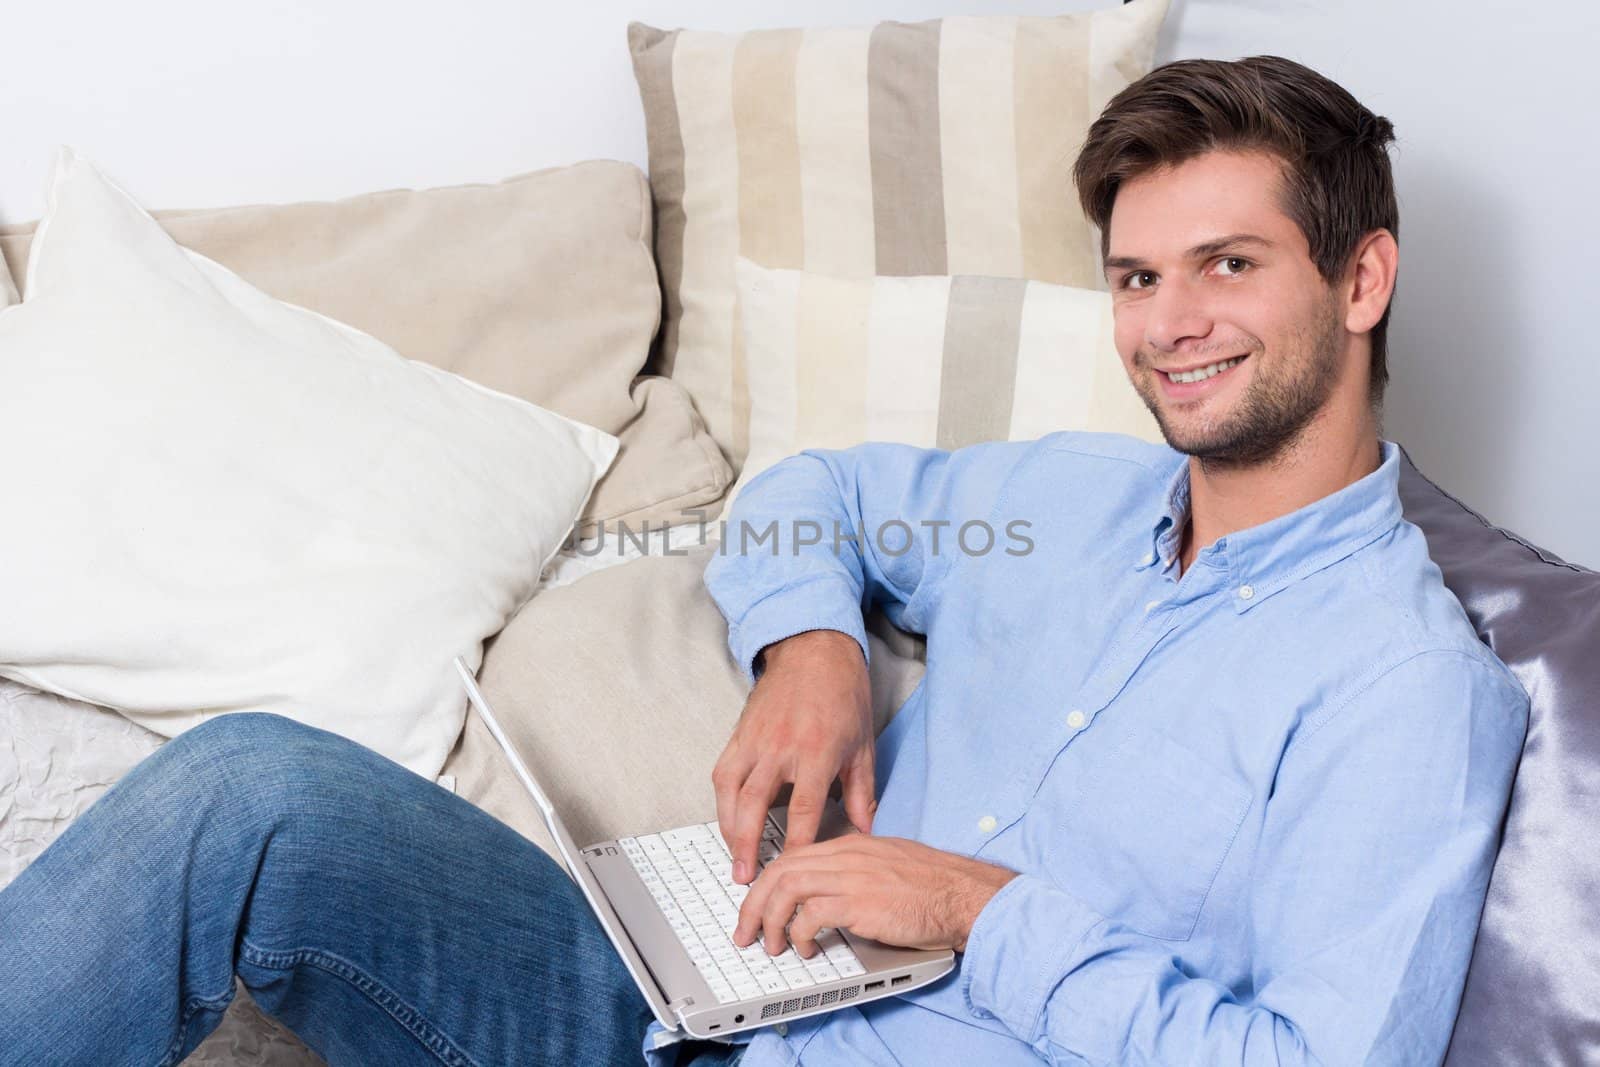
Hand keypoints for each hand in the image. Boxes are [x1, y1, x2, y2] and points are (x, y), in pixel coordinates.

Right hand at [713, 629, 875, 885]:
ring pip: (732, 792)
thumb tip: (865, 830)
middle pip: (757, 805)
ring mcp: (755, 740)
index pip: (804, 810)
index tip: (794, 870)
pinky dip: (722, 800)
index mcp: (816, 752)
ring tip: (734, 857)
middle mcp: (781, 748)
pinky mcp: (740, 733)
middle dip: (749, 845)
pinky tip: (728, 820)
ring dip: (730, 828)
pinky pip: (723, 772)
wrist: (815, 648)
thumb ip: (863, 792)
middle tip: (746, 877)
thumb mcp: (863, 744)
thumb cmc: (843, 693)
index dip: (797, 845)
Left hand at [733, 835, 1017, 955]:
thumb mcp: (887, 865)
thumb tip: (827, 894)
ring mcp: (853, 876)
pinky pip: (811, 913)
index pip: (792, 856)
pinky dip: (800, 932)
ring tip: (772, 945)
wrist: (963, 894)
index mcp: (851, 844)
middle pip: (780, 870)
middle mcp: (846, 855)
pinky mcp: (860, 902)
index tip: (756, 907)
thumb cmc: (933, 886)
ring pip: (787, 887)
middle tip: (747, 932)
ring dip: (771, 920)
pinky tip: (806, 948)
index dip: (766, 883)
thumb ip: (855, 871)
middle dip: (754, 903)